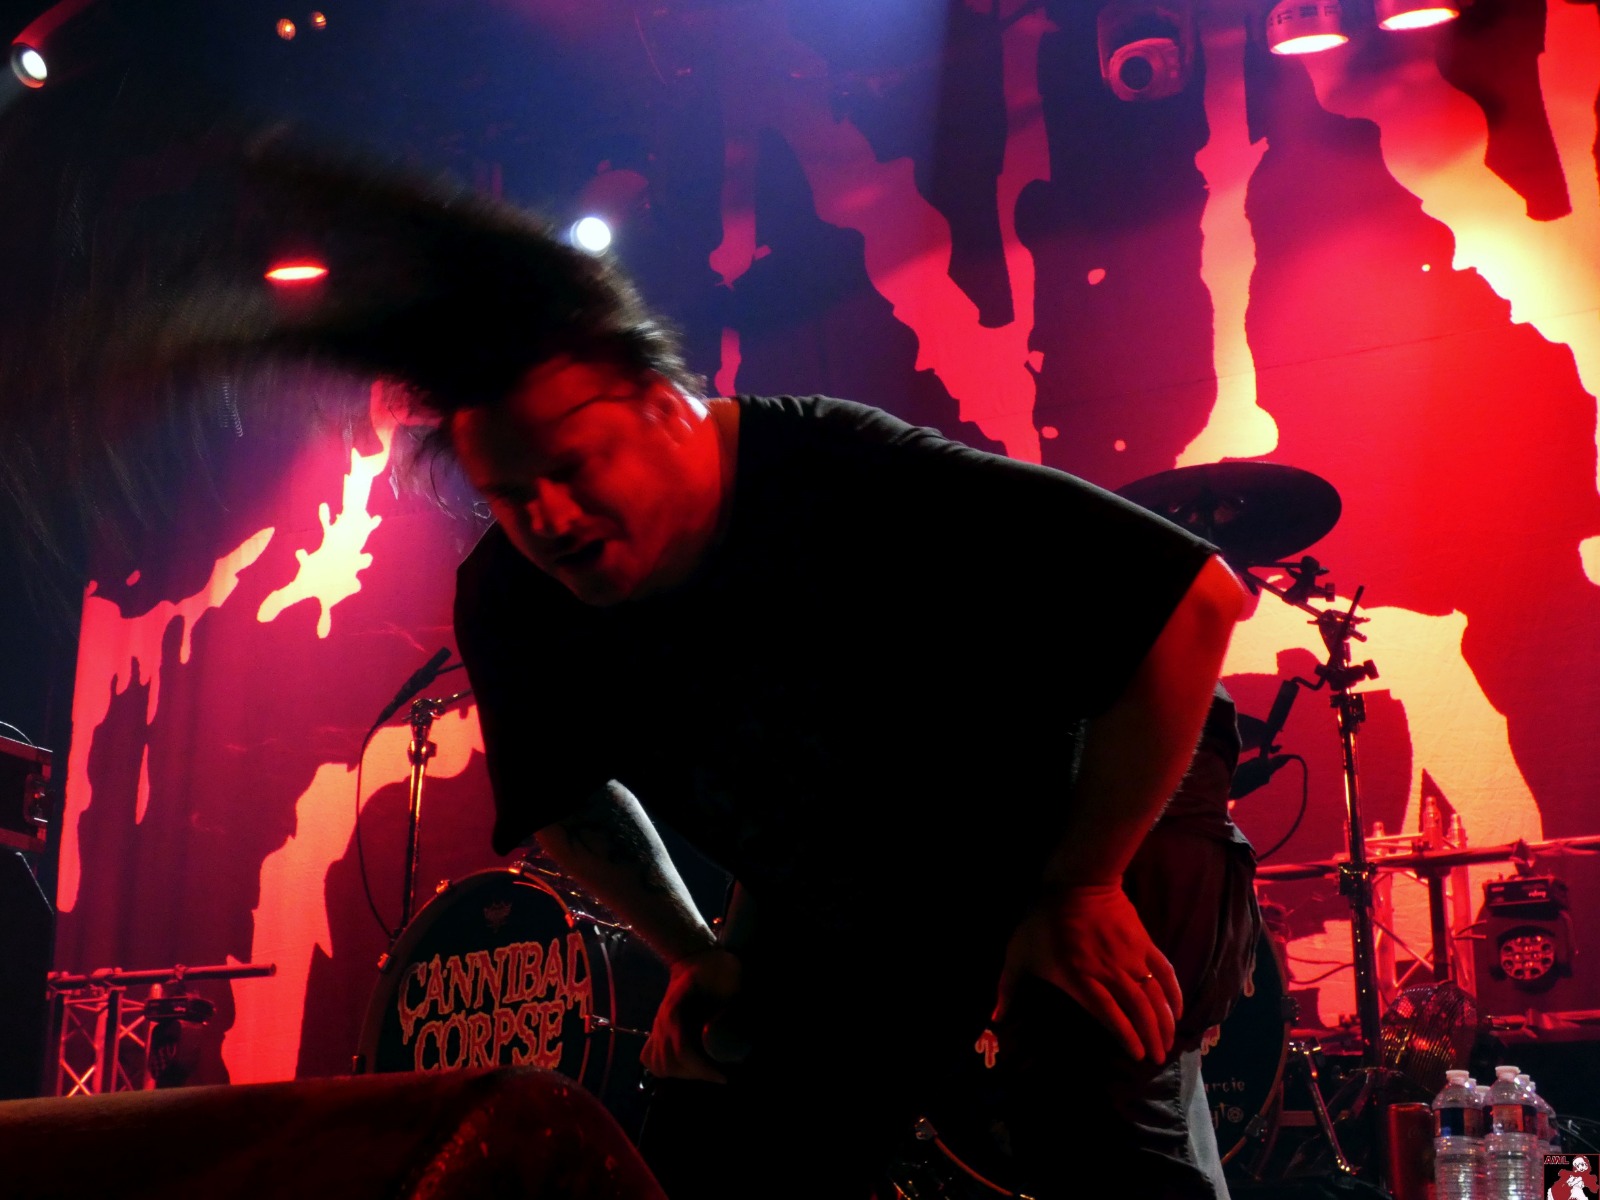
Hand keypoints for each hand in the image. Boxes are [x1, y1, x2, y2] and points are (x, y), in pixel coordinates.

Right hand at [640, 946, 742, 1082]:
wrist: (693, 956)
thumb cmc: (713, 966)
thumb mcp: (728, 976)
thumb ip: (730, 1001)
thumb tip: (731, 1029)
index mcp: (675, 1012)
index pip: (682, 1052)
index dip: (701, 1069)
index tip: (722, 1077)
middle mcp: (661, 1023)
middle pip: (670, 1064)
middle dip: (694, 1073)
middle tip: (716, 1072)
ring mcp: (657, 1027)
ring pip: (658, 1065)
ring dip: (681, 1073)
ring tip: (703, 1070)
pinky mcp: (658, 1031)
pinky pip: (649, 1057)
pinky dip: (665, 1068)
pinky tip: (684, 1066)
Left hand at [993, 883, 1181, 1062]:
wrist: (1077, 881)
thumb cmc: (1044, 919)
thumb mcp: (1019, 953)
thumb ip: (1008, 987)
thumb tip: (996, 1017)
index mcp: (1081, 979)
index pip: (1110, 1016)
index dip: (1127, 1038)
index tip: (1137, 1056)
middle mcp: (1111, 973)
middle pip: (1139, 1011)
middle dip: (1151, 1037)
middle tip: (1158, 1057)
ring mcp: (1131, 958)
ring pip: (1155, 996)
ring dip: (1165, 1021)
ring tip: (1169, 1041)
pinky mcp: (1144, 944)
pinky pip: (1164, 971)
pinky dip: (1174, 993)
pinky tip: (1177, 1010)